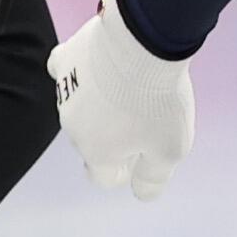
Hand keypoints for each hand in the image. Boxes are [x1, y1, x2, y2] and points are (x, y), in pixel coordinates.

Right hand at [50, 0, 197, 198]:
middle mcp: (74, 128)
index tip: (145, 150)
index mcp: (97, 153)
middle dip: (115, 132)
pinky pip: (66, 69)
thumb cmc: (158, 99)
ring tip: (132, 79)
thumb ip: (154, 177)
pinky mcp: (65, 60)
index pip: (105, 176)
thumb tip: (142, 194)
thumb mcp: (171, 148)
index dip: (126, 169)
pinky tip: (96, 62)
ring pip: (81, 105)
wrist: (142, 42)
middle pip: (93, 139)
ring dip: (101, 100)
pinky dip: (81, 69)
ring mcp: (65, 93)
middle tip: (146, 111)